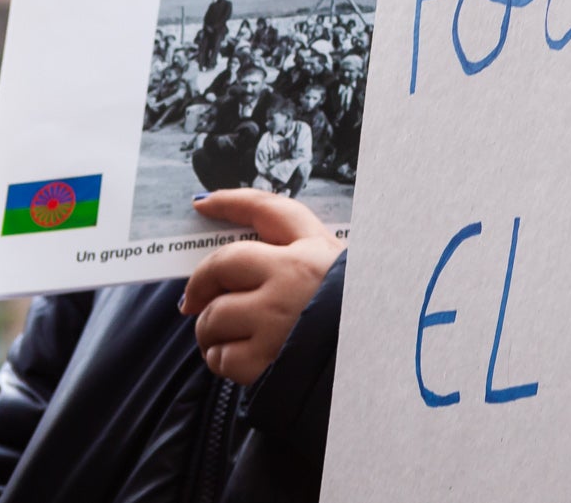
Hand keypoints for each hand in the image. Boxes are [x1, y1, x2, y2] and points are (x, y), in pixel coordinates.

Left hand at [178, 189, 341, 383]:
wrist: (378, 368)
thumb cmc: (357, 320)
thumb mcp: (342, 275)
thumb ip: (300, 261)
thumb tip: (237, 266)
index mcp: (317, 250)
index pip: (270, 211)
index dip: (232, 202)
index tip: (204, 204)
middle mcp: (294, 276)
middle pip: (222, 264)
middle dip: (200, 284)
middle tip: (193, 301)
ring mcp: (275, 316)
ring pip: (212, 316)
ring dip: (212, 332)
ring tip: (232, 340)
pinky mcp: (262, 357)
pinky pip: (220, 357)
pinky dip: (224, 362)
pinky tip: (245, 362)